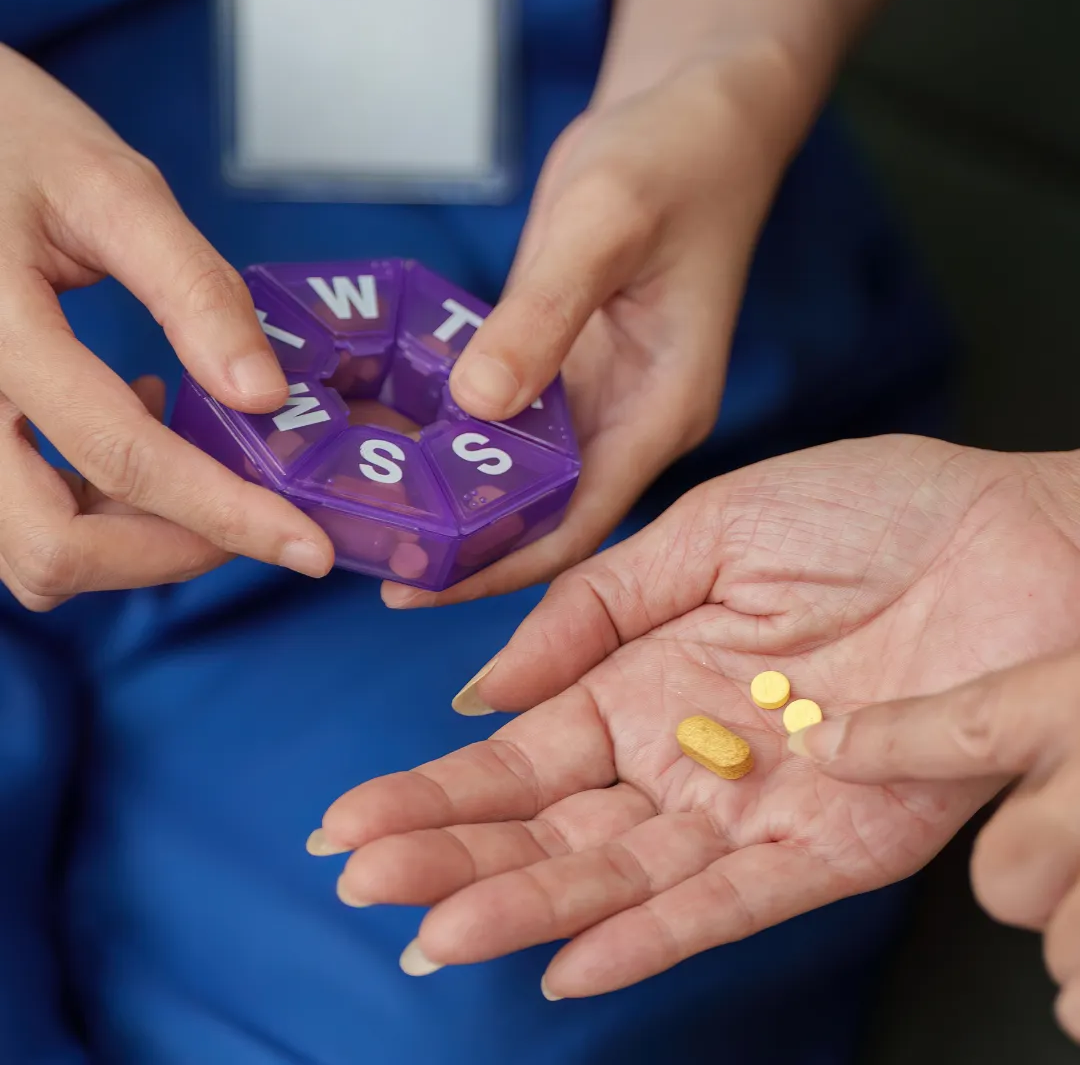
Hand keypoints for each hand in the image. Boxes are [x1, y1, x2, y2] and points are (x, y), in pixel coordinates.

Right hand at [0, 45, 332, 610]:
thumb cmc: (15, 142)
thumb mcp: (112, 190)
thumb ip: (193, 290)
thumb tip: (265, 397)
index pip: (122, 456)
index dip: (228, 515)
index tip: (307, 547)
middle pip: (55, 546)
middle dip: (171, 552)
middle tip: (253, 518)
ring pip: (33, 552)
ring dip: (132, 543)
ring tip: (193, 464)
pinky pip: (18, 523)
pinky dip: (92, 514)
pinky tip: (134, 437)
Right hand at [316, 436, 1079, 997]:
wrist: (1019, 534)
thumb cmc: (869, 512)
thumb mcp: (709, 529)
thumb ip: (597, 606)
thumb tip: (484, 686)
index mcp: (648, 678)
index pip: (524, 751)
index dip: (438, 786)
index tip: (352, 820)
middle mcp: (686, 754)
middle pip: (555, 823)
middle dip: (454, 852)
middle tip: (362, 879)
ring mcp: (756, 804)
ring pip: (624, 873)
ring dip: (529, 902)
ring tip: (434, 930)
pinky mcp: (838, 843)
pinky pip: (733, 902)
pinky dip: (655, 934)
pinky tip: (570, 962)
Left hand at [380, 27, 829, 607]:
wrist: (696, 117)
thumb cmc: (671, 160)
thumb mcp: (603, 225)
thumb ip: (543, 317)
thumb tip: (476, 408)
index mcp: (660, 410)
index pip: (579, 523)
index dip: (499, 567)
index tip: (417, 588)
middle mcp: (631, 421)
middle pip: (545, 515)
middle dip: (462, 546)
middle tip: (367, 556)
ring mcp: (599, 398)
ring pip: (521, 476)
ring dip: (451, 497)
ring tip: (365, 514)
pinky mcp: (567, 368)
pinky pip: (507, 422)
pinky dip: (454, 438)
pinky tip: (391, 440)